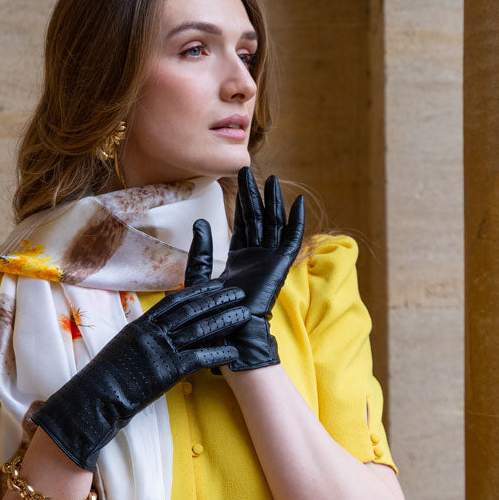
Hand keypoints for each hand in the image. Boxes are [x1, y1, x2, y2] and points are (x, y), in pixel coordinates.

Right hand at [32, 222, 248, 470]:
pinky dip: (218, 353)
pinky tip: (234, 352)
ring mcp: (161, 350)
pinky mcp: (168, 370)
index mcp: (142, 324)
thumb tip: (154, 331)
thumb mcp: (122, 346)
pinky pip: (199, 358)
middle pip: (192, 310)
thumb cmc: (106, 376)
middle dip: (217, 300)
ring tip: (244, 314)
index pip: (175, 301)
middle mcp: (153, 332)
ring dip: (224, 321)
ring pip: (199, 329)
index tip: (215, 284)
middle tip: (238, 292)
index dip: (198, 291)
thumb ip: (141, 336)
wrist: (95, 396)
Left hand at [218, 167, 304, 370]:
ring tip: (272, 179)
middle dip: (255, 194)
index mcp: (238, 258)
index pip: (242, 222)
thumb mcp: (199, 275)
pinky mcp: (281, 266)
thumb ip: (201, 250)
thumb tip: (200, 222)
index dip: (242, 200)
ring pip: (274, 224)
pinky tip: (298, 202)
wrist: (229, 330)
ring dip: (274, 201)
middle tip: (250, 168)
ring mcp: (270, 260)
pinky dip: (297, 221)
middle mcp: (256, 256)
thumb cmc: (212, 312)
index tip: (240, 179)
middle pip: (258, 218)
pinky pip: (292, 240)